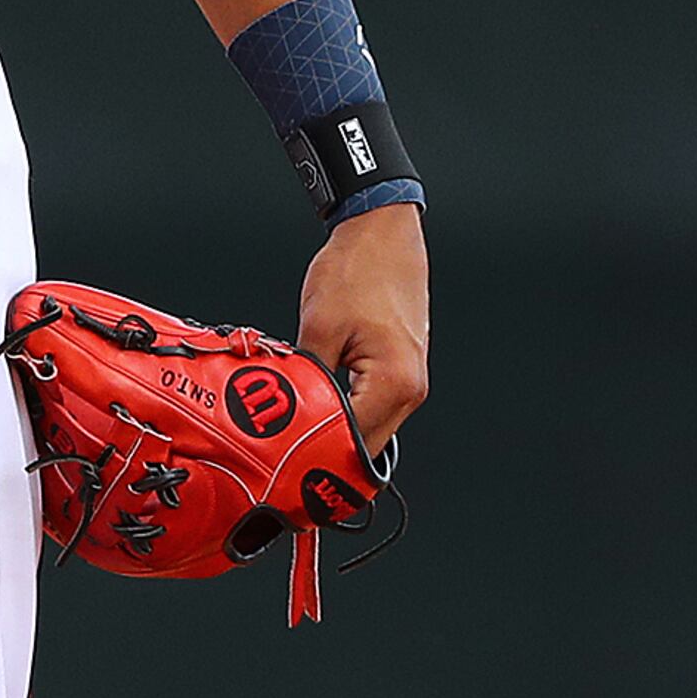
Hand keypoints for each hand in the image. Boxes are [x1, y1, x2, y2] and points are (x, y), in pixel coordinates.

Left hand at [296, 202, 428, 453]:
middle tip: (286, 456)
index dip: (318, 457)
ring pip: (369, 427)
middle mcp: (410, 387)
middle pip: (366, 444)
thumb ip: (307, 380)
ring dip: (336, 430)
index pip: (355, 443)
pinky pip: (372, 404)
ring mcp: (409, 379)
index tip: (287, 466)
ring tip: (297, 431)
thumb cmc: (359, 267)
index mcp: (395, 381)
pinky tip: (317, 406)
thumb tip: (290, 415)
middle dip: (327, 451)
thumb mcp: (319, 326)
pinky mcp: (400, 368)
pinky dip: (346, 410)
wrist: (381, 231)